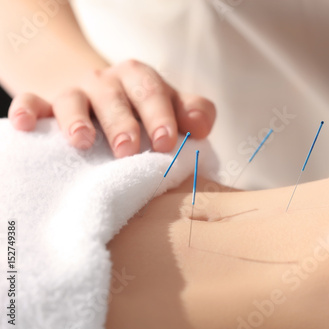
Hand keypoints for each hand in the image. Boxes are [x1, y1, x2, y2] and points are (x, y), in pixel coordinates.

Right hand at [8, 59, 215, 157]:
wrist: (100, 95)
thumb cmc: (142, 108)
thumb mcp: (170, 106)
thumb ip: (194, 112)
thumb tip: (201, 127)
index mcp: (140, 79)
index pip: (152, 91)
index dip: (160, 115)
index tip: (166, 143)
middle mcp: (107, 82)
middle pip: (114, 96)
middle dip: (122, 122)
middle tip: (128, 149)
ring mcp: (76, 92)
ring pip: (72, 99)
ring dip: (76, 119)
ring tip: (82, 141)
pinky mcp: (46, 104)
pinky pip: (32, 102)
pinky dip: (27, 111)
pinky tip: (28, 125)